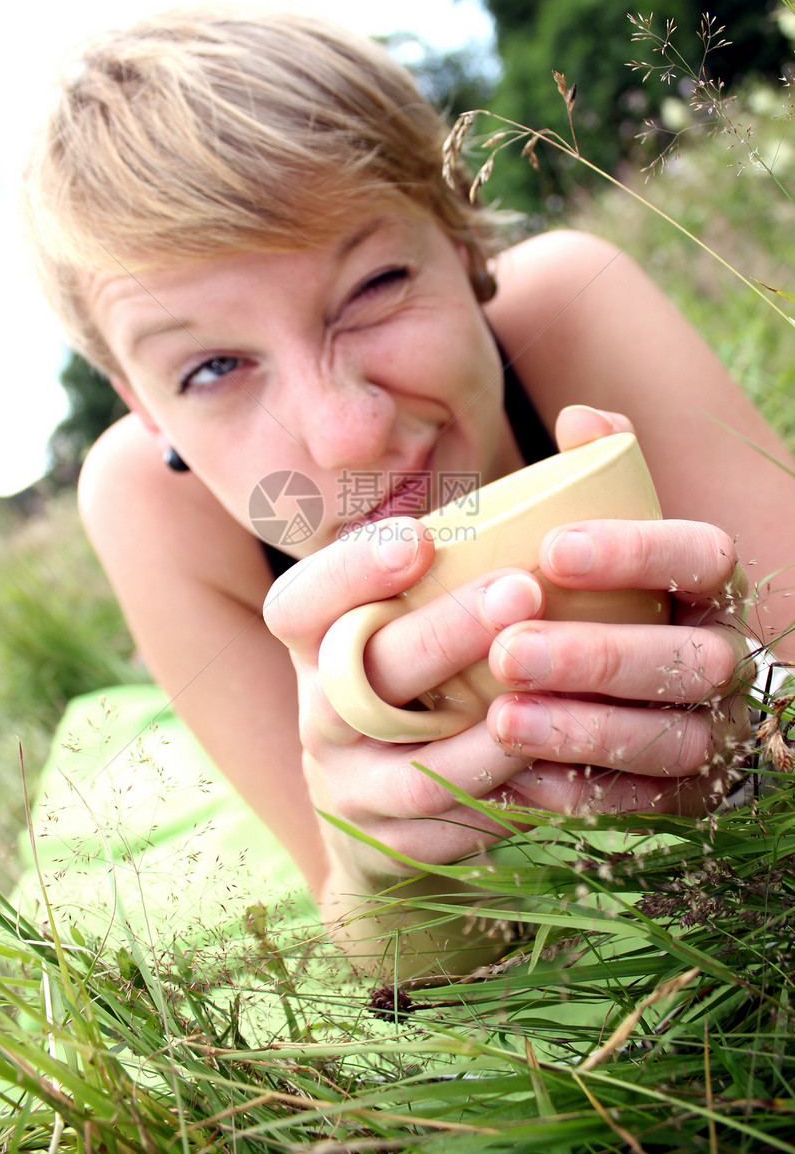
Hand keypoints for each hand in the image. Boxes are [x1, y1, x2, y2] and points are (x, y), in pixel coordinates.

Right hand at [264, 522, 548, 884]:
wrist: (382, 803)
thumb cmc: (422, 672)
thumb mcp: (410, 610)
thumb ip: (463, 543)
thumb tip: (581, 439)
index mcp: (315, 645)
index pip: (300, 604)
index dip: (351, 572)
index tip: (421, 539)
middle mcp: (320, 714)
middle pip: (363, 678)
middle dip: (444, 633)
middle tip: (522, 588)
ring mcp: (351, 785)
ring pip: (412, 770)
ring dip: (485, 734)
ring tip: (551, 693)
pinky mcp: (391, 845)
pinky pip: (456, 831)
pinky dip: (512, 800)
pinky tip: (565, 766)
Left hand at [487, 405, 753, 818]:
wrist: (608, 690)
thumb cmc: (592, 595)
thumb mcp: (594, 533)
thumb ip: (594, 473)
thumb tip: (580, 417)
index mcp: (708, 585)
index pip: (701, 556)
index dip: (637, 551)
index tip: (554, 548)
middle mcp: (723, 656)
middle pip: (685, 660)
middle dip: (596, 655)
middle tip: (506, 648)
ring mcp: (711, 731)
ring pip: (668, 739)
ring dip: (583, 729)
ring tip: (500, 718)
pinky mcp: (681, 797)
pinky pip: (639, 804)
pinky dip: (576, 792)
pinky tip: (509, 777)